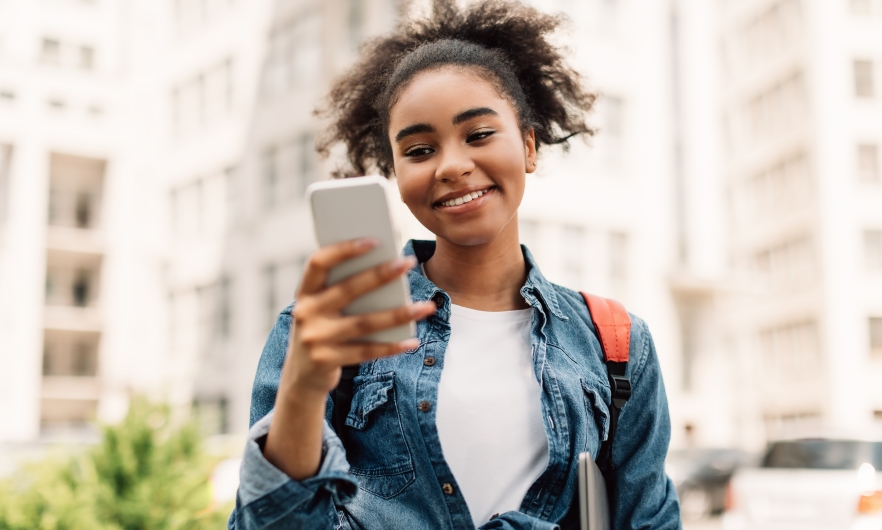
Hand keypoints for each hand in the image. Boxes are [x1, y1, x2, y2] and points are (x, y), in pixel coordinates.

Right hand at [282, 238, 435, 399]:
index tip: (374, 240)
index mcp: (304, 292)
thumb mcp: (324, 309)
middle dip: (381, 274)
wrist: (301, 378)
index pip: (318, 262)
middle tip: (408, 262)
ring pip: (364, 323)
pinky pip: (366, 351)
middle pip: (348, 290)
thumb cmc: (323, 331)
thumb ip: (344, 292)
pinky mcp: (326, 361)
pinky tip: (412, 341)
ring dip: (399, 314)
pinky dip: (391, 346)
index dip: (343, 249)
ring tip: (426, 307)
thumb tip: (388, 272)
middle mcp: (305, 313)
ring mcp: (314, 338)